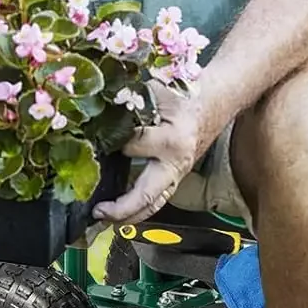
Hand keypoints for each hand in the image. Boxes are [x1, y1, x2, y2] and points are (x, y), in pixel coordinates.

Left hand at [95, 83, 208, 227]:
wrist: (213, 103)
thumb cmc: (186, 95)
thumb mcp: (158, 89)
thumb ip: (131, 96)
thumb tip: (99, 100)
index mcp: (172, 140)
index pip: (134, 147)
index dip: (112, 143)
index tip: (93, 141)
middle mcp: (176, 163)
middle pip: (146, 195)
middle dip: (121, 208)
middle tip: (98, 211)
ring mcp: (177, 174)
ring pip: (153, 205)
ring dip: (128, 216)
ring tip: (104, 218)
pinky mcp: (174, 178)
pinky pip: (156, 201)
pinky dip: (138, 210)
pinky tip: (119, 215)